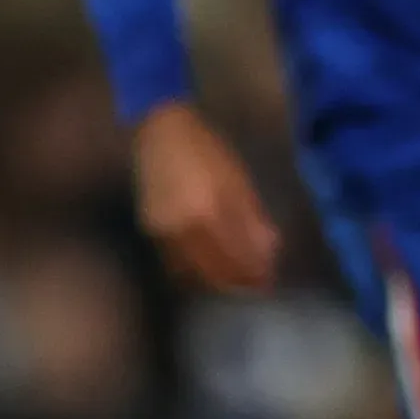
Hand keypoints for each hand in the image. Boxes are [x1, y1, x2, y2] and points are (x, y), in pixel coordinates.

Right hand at [134, 101, 280, 292]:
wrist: (160, 132)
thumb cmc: (205, 149)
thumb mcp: (237, 180)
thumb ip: (252, 219)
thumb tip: (269, 252)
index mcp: (208, 212)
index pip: (235, 258)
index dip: (253, 274)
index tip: (268, 282)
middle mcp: (181, 229)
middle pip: (213, 272)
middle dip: (236, 284)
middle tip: (254, 287)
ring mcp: (162, 233)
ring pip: (191, 274)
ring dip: (214, 283)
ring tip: (234, 281)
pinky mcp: (150, 232)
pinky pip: (174, 264)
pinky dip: (194, 273)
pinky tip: (208, 270)